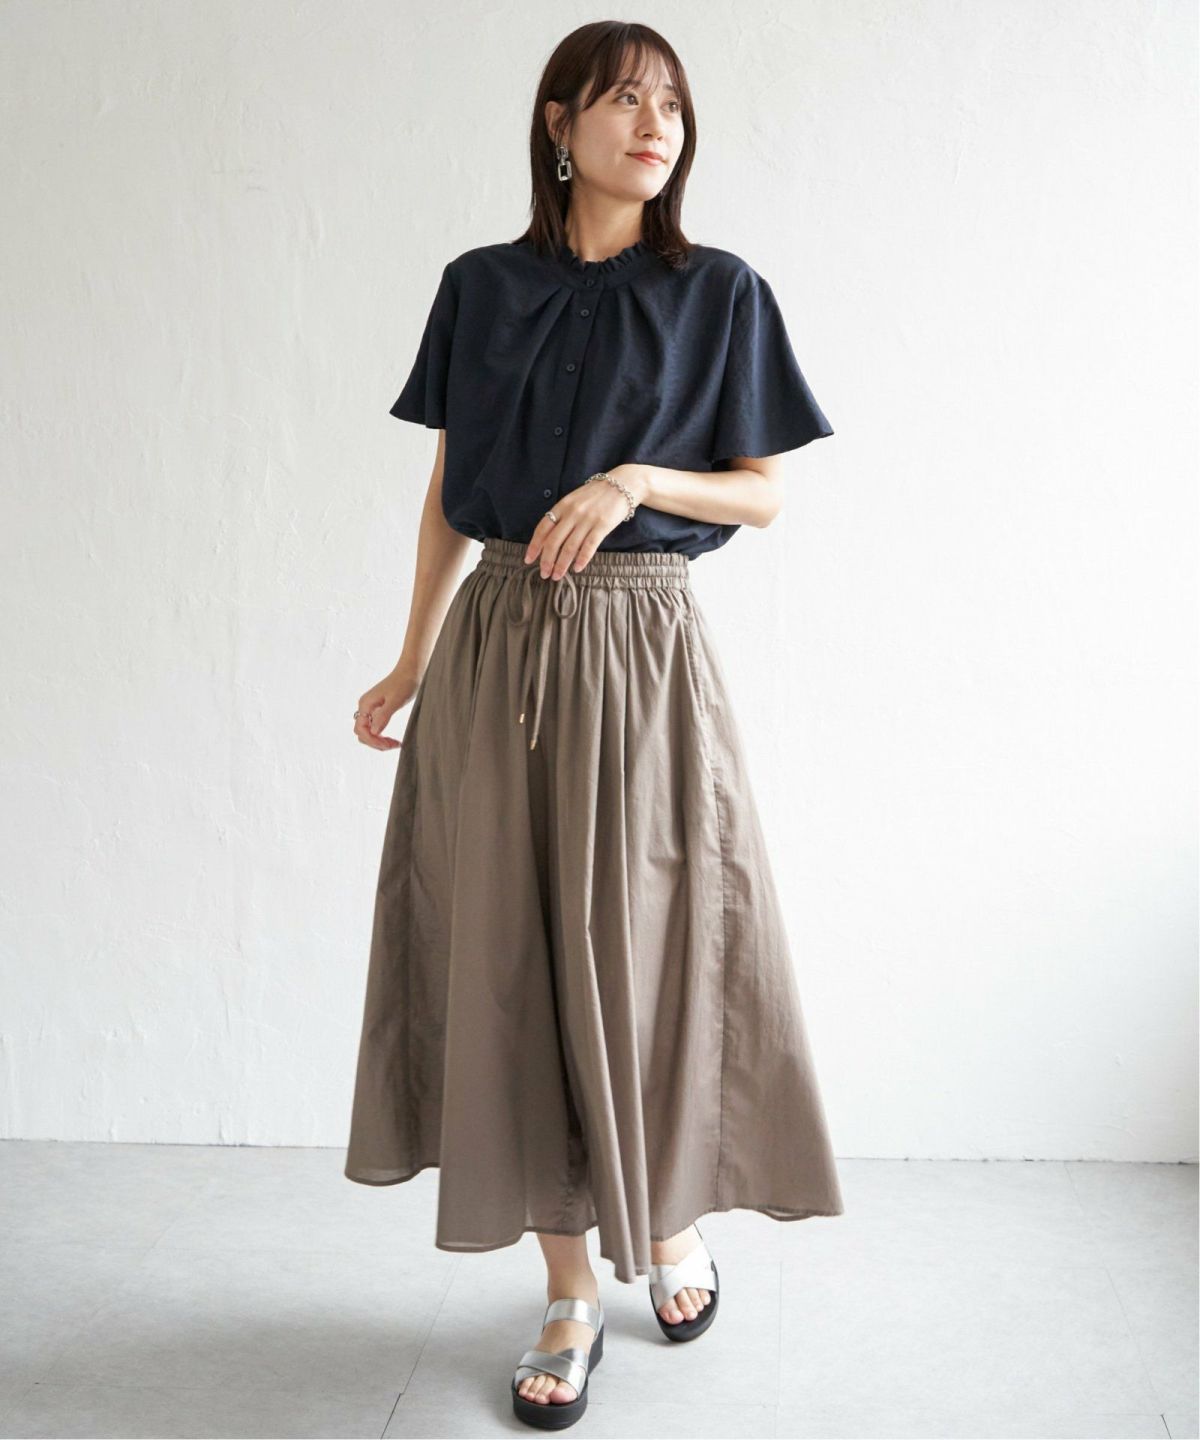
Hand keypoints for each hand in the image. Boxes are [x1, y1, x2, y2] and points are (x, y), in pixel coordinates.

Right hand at [353, 664, 419, 750]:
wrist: (411, 670)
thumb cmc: (404, 682)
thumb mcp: (395, 701)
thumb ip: (383, 716)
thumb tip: (373, 732)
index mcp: (366, 704)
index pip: (361, 730)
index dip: (374, 741)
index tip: (389, 744)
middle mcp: (365, 707)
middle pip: (363, 733)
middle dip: (376, 743)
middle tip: (394, 745)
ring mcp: (371, 709)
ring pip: (368, 732)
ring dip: (379, 741)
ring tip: (395, 743)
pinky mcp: (378, 710)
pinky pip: (375, 727)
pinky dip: (382, 736)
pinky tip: (393, 739)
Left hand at [524, 465, 647, 577]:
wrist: (622, 484)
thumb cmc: (597, 495)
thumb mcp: (574, 500)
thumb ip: (562, 516)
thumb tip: (549, 538)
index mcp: (562, 506)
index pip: (543, 528)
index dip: (534, 546)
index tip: (528, 559)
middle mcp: (572, 513)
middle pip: (554, 541)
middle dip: (546, 560)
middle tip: (544, 574)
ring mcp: (587, 519)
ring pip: (569, 547)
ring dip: (561, 565)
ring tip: (557, 576)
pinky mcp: (602, 525)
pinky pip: (589, 546)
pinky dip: (581, 560)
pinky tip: (577, 569)